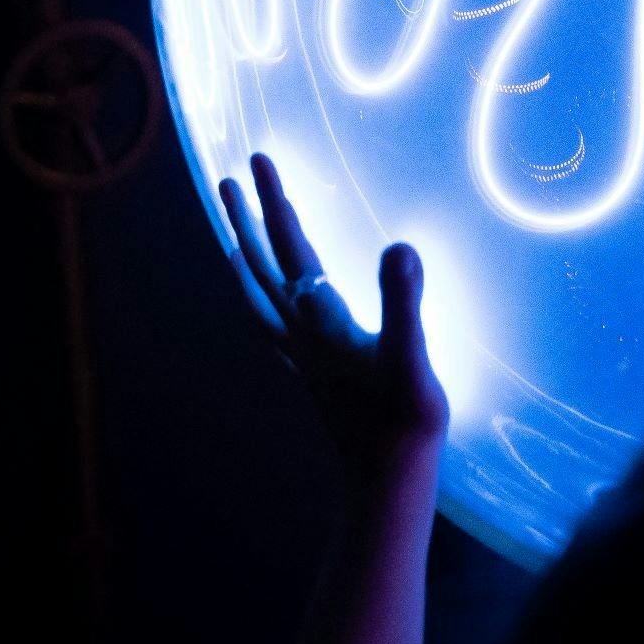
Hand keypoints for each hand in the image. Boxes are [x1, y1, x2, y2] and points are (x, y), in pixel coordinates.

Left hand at [216, 153, 447, 486]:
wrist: (385, 486)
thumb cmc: (404, 424)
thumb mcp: (412, 358)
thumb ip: (404, 302)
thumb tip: (400, 246)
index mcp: (320, 320)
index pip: (290, 247)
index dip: (274, 200)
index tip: (258, 157)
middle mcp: (300, 335)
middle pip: (262, 266)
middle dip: (246, 218)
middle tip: (231, 175)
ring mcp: (301, 358)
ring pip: (259, 298)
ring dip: (245, 259)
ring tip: (231, 234)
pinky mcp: (313, 376)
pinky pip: (273, 329)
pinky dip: (261, 306)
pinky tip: (269, 308)